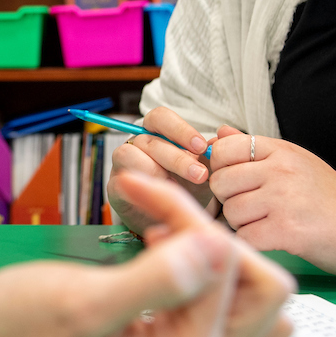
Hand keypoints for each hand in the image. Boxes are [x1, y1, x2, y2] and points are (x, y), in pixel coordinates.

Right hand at [0, 169, 292, 336]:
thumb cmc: (24, 330)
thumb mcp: (83, 302)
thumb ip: (157, 281)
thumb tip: (220, 246)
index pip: (234, 268)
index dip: (188, 218)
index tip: (137, 189)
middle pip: (264, 285)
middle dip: (209, 233)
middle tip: (150, 209)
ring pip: (255, 291)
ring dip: (212, 250)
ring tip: (154, 232)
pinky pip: (233, 303)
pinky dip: (206, 266)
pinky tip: (158, 248)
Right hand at [106, 105, 216, 231]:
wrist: (172, 219)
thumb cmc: (188, 187)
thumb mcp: (203, 169)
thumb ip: (210, 154)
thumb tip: (221, 137)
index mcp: (157, 132)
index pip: (160, 117)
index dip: (180, 130)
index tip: (201, 147)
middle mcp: (137, 143)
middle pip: (150, 139)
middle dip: (178, 158)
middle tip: (200, 175)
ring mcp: (123, 163)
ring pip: (131, 154)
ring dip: (157, 170)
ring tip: (179, 188)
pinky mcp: (114, 186)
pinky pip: (122, 178)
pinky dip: (142, 185)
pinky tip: (160, 195)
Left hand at [203, 126, 335, 273]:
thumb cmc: (330, 198)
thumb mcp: (296, 161)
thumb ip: (256, 149)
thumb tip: (219, 133)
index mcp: (281, 151)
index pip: (224, 149)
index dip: (220, 169)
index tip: (235, 182)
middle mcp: (281, 170)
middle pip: (221, 182)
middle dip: (228, 200)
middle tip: (251, 209)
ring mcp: (284, 200)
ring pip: (231, 212)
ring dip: (242, 224)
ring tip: (266, 223)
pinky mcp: (288, 232)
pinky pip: (245, 237)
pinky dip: (252, 243)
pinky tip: (271, 239)